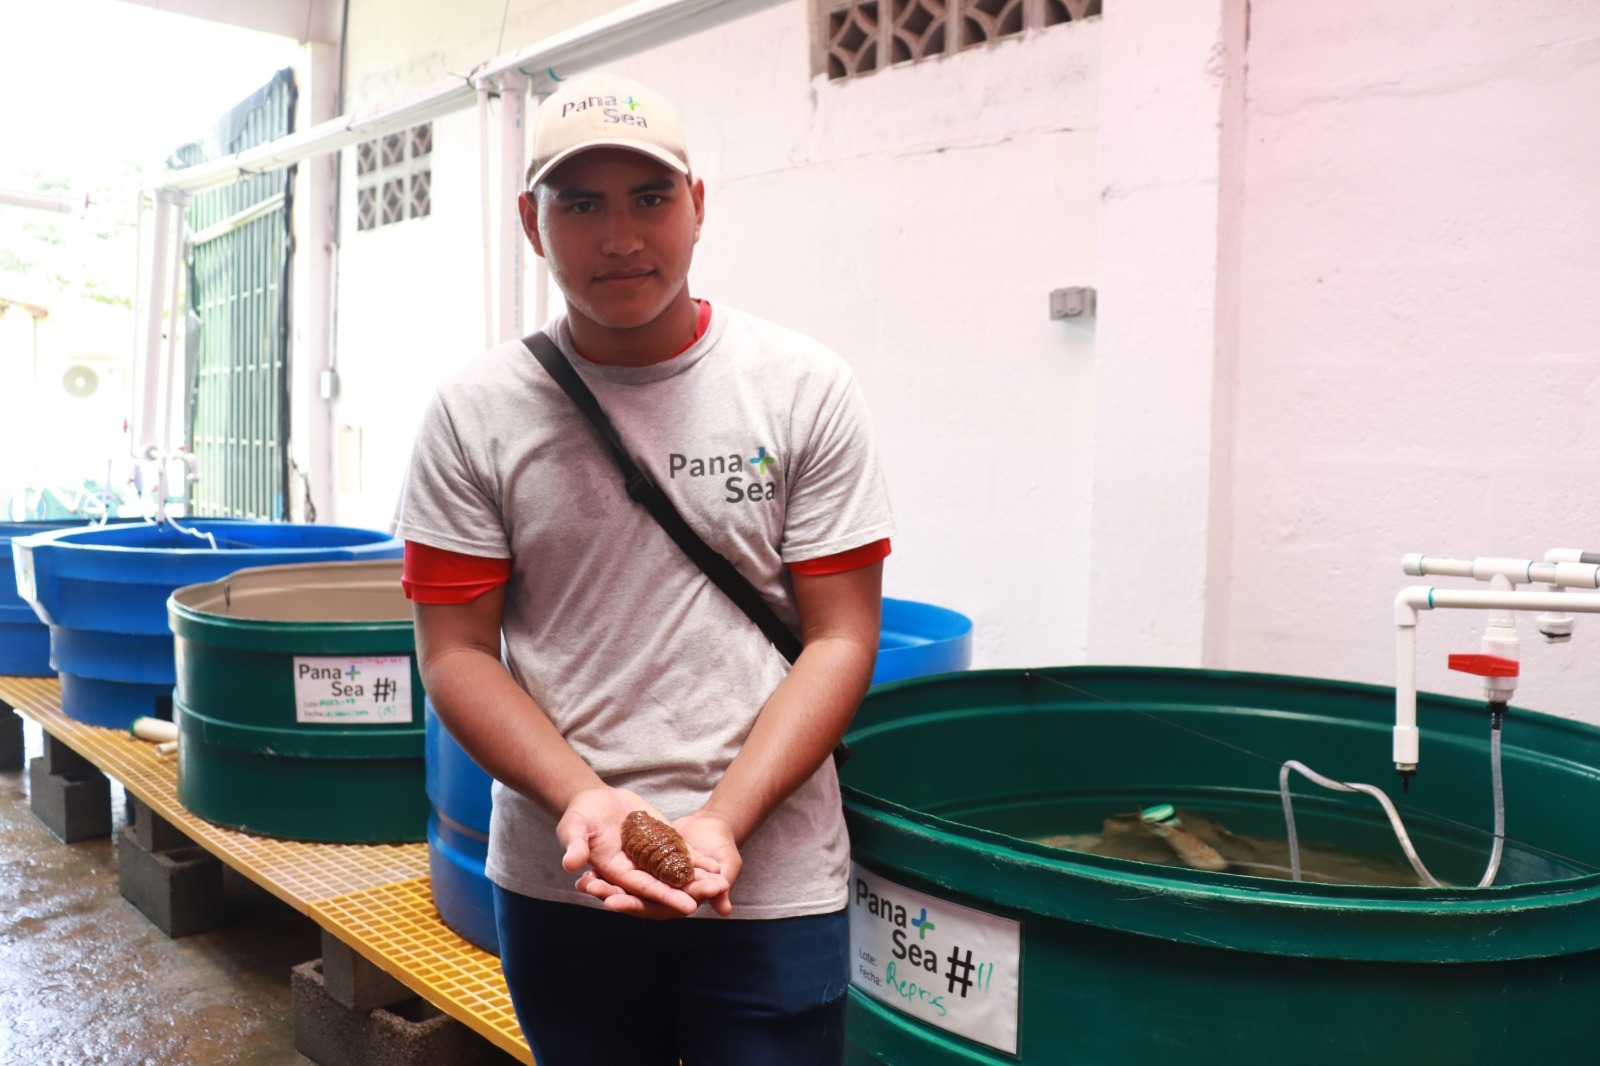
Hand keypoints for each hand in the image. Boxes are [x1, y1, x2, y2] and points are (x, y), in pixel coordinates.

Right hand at [557, 787, 729, 917]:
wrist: (594, 799)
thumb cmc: (580, 815)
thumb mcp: (574, 828)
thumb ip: (576, 845)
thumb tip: (570, 864)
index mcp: (616, 871)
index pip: (644, 888)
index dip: (666, 896)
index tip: (687, 906)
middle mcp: (636, 868)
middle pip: (665, 884)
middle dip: (688, 891)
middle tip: (713, 896)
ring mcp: (649, 856)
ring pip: (675, 872)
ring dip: (697, 879)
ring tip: (721, 885)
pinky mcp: (658, 841)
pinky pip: (679, 853)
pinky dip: (696, 860)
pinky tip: (715, 866)